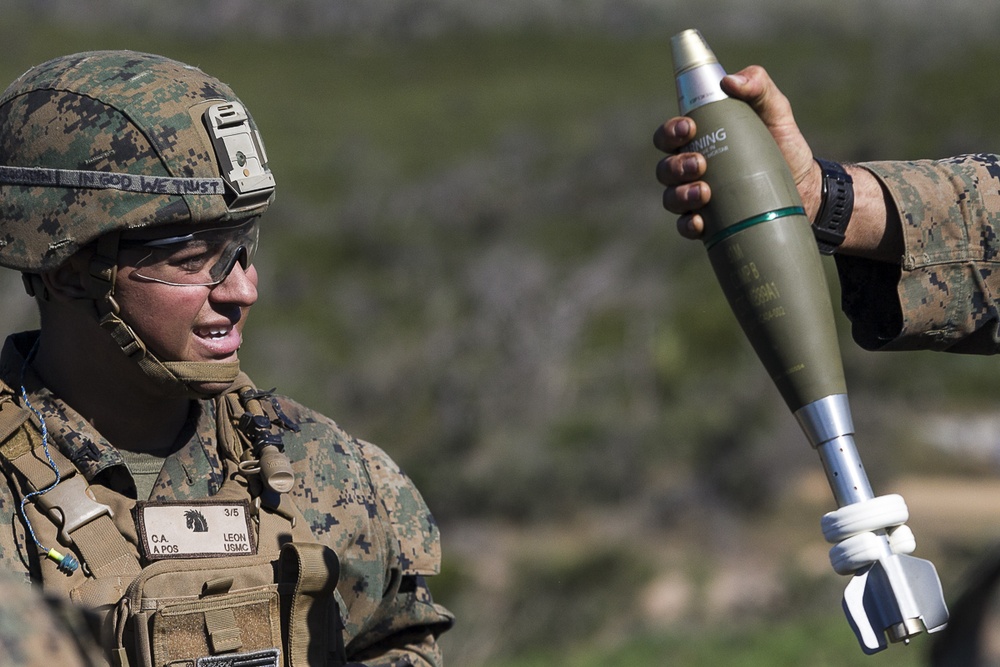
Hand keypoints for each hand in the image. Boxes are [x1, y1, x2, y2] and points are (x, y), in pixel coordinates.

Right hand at [654, 65, 819, 238]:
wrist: (806, 188)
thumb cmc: (784, 145)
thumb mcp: (776, 111)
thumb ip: (758, 86)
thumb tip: (730, 81)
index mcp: (701, 140)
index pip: (670, 134)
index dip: (670, 131)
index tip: (689, 128)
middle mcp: (692, 170)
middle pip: (665, 167)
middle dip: (676, 165)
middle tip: (701, 164)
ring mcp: (698, 198)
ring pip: (671, 198)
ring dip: (680, 194)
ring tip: (704, 192)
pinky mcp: (709, 224)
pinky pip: (686, 226)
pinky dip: (687, 224)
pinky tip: (699, 222)